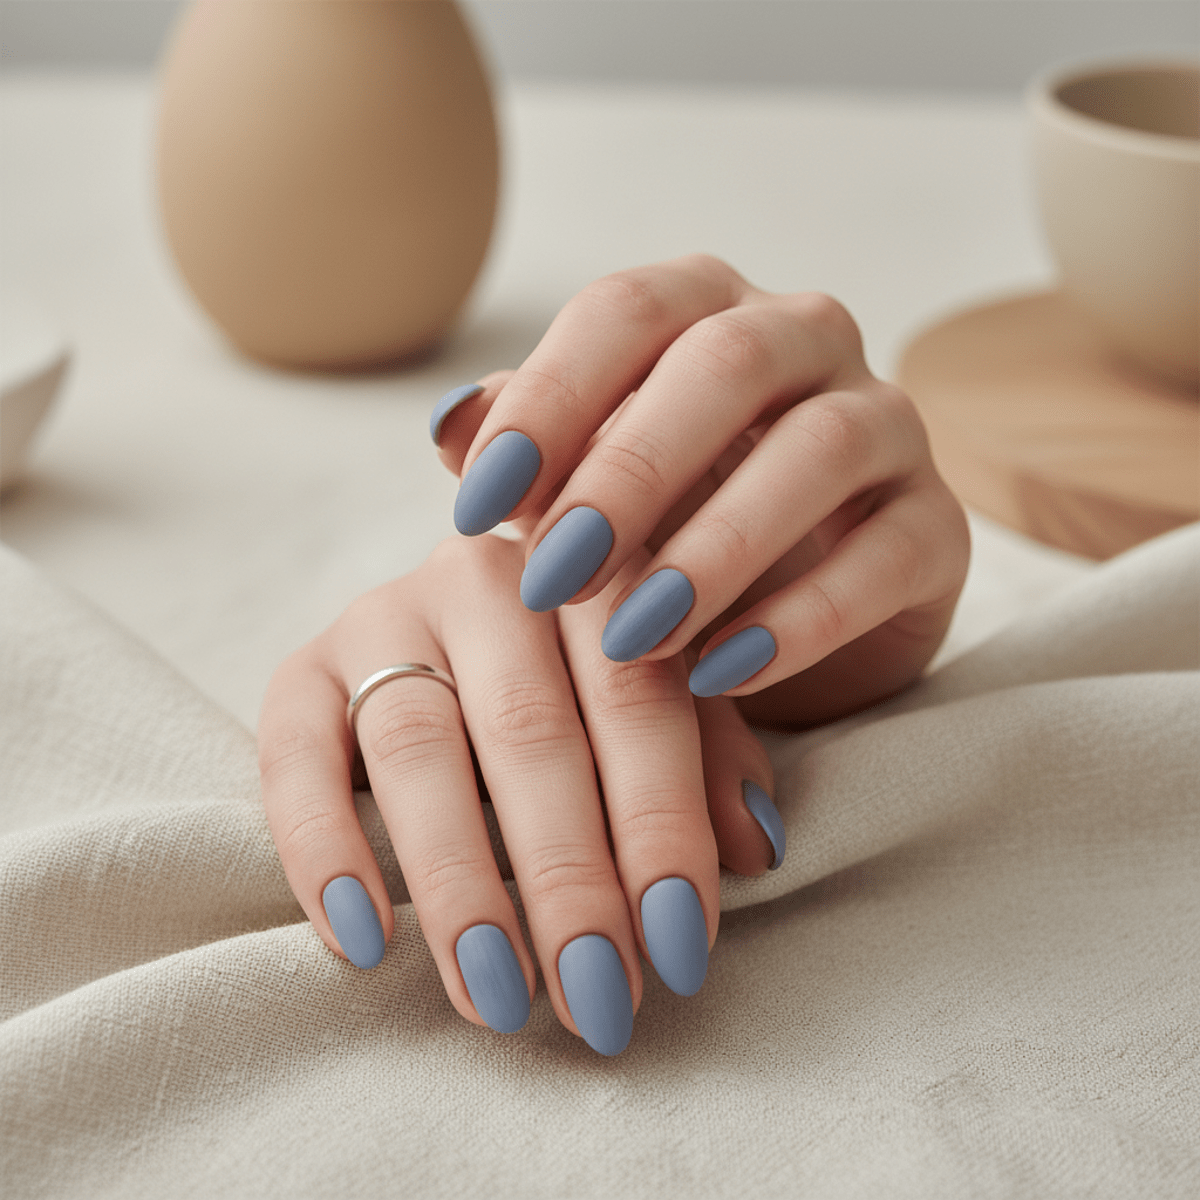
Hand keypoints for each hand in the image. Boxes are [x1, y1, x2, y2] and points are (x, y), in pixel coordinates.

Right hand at [258, 535, 779, 1054]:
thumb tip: (751, 848)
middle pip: (528, 730)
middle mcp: (483, 581)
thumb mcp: (666, 701)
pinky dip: (325, 852)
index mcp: (590, 576)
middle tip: (596, 998)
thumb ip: (711, 756)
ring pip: (415, 745)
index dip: (660, 825)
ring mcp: (382, 618)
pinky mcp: (299, 668)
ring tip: (497, 996)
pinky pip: (294, 758)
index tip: (679, 949)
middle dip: (566, 876)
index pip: (636, 698)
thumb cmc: (583, 688)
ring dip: (460, 883)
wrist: (455, 636)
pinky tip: (363, 942)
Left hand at [431, 254, 969, 728]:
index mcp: (707, 312)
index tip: (478, 503)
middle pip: (727, 362)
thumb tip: (449, 426)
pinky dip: (802, 619)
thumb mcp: (588, 489)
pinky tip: (721, 673)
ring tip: (635, 636)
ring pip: (821, 449)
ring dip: (717, 547)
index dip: (549, 398)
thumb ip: (529, 450)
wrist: (791, 621)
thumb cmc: (668, 534)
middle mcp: (806, 343)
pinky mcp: (937, 526)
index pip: (627, 311)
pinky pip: (886, 556)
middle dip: (632, 471)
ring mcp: (888, 427)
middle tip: (556, 574)